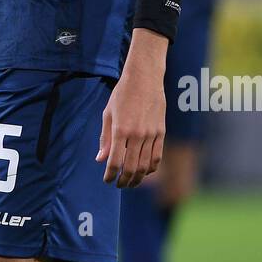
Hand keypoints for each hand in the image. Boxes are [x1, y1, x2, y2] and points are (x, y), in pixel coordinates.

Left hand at [97, 29, 166, 187]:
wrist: (144, 77)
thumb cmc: (122, 94)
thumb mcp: (108, 114)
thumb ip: (104, 138)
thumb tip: (100, 159)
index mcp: (120, 130)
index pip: (115, 161)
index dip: (110, 175)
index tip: (107, 180)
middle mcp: (137, 134)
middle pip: (131, 167)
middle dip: (124, 180)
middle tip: (119, 184)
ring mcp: (151, 134)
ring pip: (146, 165)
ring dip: (137, 178)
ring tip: (130, 182)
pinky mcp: (161, 132)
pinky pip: (158, 156)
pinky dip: (151, 168)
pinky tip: (144, 171)